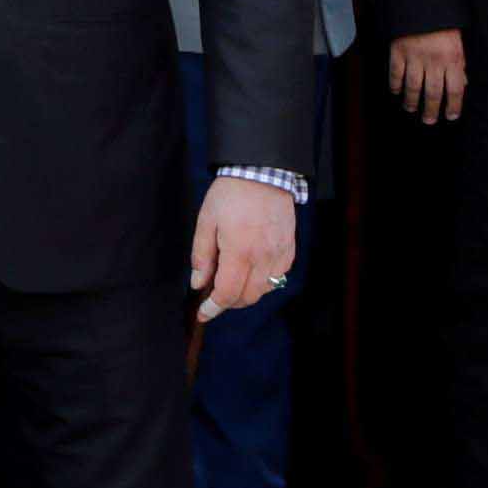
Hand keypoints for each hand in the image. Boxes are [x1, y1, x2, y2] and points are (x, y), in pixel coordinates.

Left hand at [187, 174, 295, 323]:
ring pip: (263, 291)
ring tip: (232, 280)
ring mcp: (279, 254)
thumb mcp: (206, 221)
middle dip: (228, 303)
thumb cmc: (231, 194)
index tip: (203, 314)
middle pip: (246, 298)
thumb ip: (202, 256)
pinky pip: (278, 278)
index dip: (213, 308)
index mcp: (239, 251)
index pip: (227, 293)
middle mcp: (263, 257)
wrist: (263, 173)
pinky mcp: (289, 250)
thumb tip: (198, 283)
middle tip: (214, 294)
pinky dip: (263, 282)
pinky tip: (251, 271)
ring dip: (245, 293)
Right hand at [388, 28, 465, 123]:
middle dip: (432, 110)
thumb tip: (462, 84)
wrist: (422, 3)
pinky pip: (395, 74)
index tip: (452, 116)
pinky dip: (395, 85)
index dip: (454, 106)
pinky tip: (397, 92)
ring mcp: (414, 57)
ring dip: (412, 102)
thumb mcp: (459, 43)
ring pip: (413, 87)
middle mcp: (434, 60)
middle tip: (430, 121)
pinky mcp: (398, 51)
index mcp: (452, 58)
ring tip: (412, 110)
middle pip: (433, 92)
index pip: (455, 89)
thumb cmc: (444, 24)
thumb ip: (460, 64)